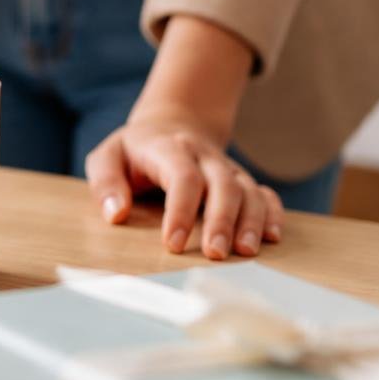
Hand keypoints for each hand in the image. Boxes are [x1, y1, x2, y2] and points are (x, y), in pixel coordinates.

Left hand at [84, 114, 284, 258]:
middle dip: (222, 221)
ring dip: (251, 222)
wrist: (170, 125)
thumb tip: (115, 214)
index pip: (182, 178)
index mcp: (170, 149)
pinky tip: (272, 237)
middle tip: (215, 254)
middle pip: (223, 185)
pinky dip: (272, 213)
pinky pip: (265, 194)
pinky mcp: (241, 180)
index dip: (181, 211)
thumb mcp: (107, 157)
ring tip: (246, 252)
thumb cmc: (133, 151)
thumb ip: (106, 183)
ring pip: (248, 191)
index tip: (174, 244)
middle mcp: (204, 156)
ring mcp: (226, 168)